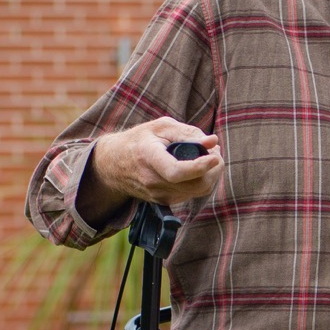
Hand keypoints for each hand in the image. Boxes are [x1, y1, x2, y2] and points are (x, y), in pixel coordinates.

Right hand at [84, 117, 221, 213]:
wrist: (113, 164)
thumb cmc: (139, 140)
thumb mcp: (161, 127)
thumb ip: (188, 133)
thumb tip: (213, 142)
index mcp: (149, 157)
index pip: (177, 171)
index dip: (200, 166)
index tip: (214, 156)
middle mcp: (152, 181)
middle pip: (195, 186)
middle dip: (214, 170)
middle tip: (215, 153)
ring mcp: (158, 195)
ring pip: (197, 192)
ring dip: (210, 176)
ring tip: (208, 158)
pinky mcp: (164, 202)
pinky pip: (191, 194)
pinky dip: (200, 181)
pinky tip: (197, 168)